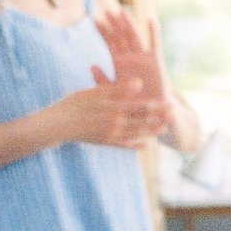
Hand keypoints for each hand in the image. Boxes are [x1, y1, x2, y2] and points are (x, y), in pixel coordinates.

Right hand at [45, 79, 166, 148]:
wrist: (56, 126)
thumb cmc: (74, 104)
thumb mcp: (95, 92)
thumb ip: (118, 89)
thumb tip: (140, 84)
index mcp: (114, 109)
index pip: (140, 106)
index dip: (157, 105)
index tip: (170, 102)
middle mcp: (115, 124)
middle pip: (142, 121)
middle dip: (159, 118)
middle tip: (173, 116)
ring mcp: (111, 135)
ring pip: (135, 134)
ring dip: (150, 132)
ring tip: (163, 130)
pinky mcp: (104, 142)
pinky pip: (123, 145)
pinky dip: (134, 145)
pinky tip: (144, 146)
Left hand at [96, 9, 170, 113]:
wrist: (152, 114)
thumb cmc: (132, 104)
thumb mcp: (114, 92)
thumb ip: (103, 80)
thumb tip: (91, 66)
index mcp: (120, 64)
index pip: (110, 43)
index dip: (103, 31)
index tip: (94, 19)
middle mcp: (131, 58)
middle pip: (121, 36)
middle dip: (114, 23)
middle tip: (106, 10)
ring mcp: (144, 58)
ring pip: (135, 37)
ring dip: (129, 24)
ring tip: (122, 11)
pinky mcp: (156, 62)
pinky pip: (155, 44)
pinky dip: (153, 32)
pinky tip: (150, 18)